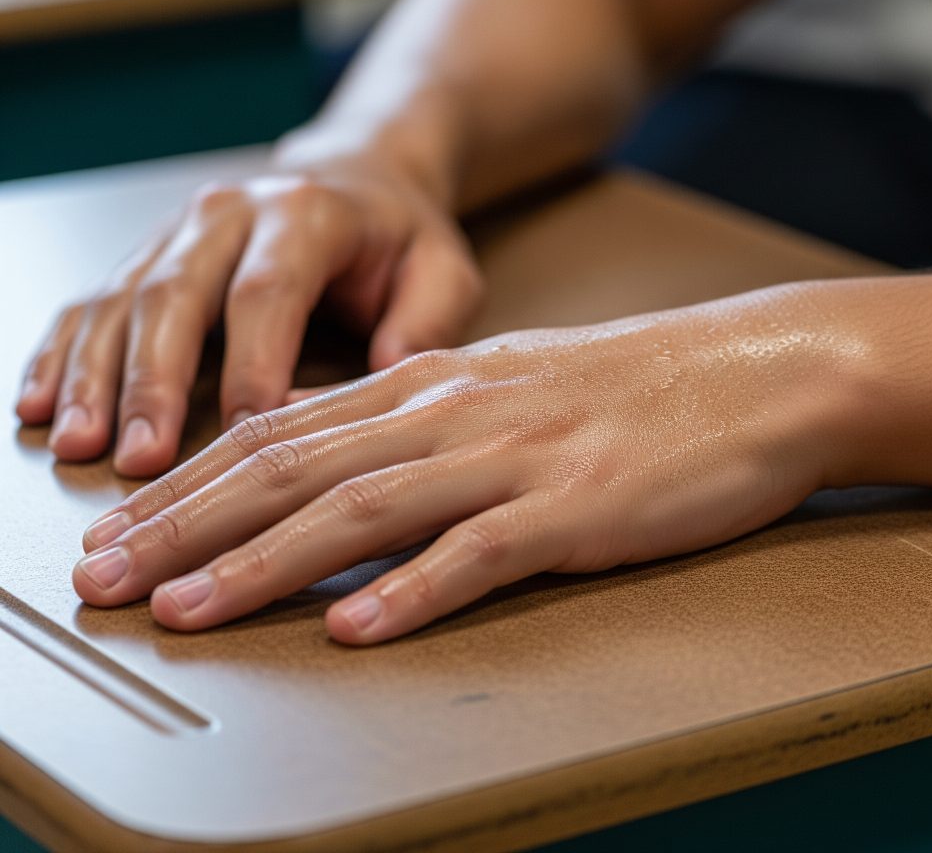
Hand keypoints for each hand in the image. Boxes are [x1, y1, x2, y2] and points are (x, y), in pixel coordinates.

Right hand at [16, 152, 482, 476]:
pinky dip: (64, 352)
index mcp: (306, 214)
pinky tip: (40, 404)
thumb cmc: (403, 238)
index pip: (268, 293)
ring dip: (95, 374)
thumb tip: (382, 385)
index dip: (250, 365)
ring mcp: (182, 229)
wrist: (361, 176)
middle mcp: (231, 212)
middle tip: (137, 458)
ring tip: (76, 442)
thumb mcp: (444, 269)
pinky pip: (96, 299)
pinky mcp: (154, 252)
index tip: (242, 437)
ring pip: (123, 298)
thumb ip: (426, 323)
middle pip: (177, 293)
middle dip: (152, 380)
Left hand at [71, 287, 858, 644]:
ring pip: (364, 510)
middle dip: (188, 526)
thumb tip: (352, 456)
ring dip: (265, 564)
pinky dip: (410, 592)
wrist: (755, 372)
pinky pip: (479, 555)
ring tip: (190, 611)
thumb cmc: (637, 384)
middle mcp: (457, 411)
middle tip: (106, 576)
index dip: (193, 482)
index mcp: (437, 382)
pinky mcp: (576, 508)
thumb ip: (429, 416)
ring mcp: (515, 459)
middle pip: (296, 468)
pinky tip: (356, 628)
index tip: (124, 526)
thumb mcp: (513, 381)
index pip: (285, 430)